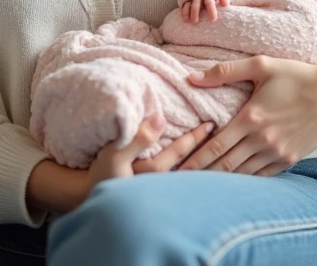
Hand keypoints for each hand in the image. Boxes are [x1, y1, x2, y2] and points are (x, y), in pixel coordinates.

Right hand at [85, 114, 215, 192]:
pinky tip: (206, 169)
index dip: (196, 136)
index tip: (211, 123)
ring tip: (221, 151)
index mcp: (154, 173)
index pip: (180, 151)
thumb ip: (137, 137)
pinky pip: (184, 184)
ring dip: (205, 163)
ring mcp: (164, 194)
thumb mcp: (114, 154)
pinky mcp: (162, 198)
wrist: (90, 197)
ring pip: (190, 177)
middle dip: (207, 151)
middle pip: (192, 167)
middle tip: (226, 136)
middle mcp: (163, 186)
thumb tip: (160, 119)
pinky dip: (196, 175)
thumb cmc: (102, 174)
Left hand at [178, 56, 316, 175]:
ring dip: (222, 181)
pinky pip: (262, 175)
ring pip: (243, 174)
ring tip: (201, 186)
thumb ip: (224, 71)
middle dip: (202, 175)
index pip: (215, 146)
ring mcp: (277, 153)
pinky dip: (245, 180)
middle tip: (181, 182)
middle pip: (225, 165)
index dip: (194, 160)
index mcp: (251, 118)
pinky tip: (232, 182)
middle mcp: (262, 140)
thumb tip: (192, 77)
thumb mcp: (261, 65)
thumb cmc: (297, 76)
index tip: (178, 168)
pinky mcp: (289, 159)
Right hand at [181, 0, 229, 23]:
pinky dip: (185, 12)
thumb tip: (226, 4)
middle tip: (213, 20)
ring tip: (195, 22)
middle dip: (210, 9)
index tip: (223, 8)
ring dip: (194, 12)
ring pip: (195, 3)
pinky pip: (185, 5)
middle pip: (207, 0)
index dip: (220, 1)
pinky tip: (186, 20)